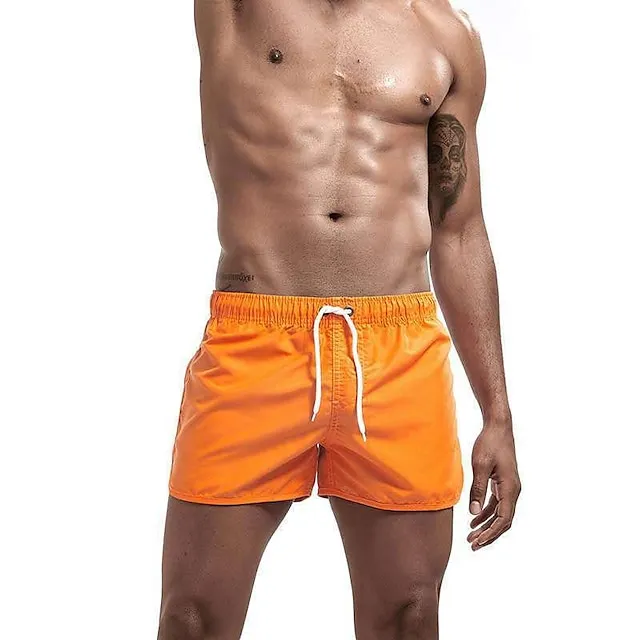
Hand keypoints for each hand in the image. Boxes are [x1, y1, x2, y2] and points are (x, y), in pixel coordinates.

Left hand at [467, 420, 520, 550]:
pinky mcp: (503, 483)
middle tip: (472, 545)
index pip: (504, 519)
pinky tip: (474, 520)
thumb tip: (474, 513)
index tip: (478, 541)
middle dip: (489, 534)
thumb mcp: (480, 466)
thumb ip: (478, 490)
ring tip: (471, 536)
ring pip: (500, 514)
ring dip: (486, 526)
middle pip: (503, 521)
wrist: (498, 427)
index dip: (491, 533)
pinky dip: (486, 514)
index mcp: (510, 488)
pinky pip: (496, 505)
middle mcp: (513, 491)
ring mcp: (509, 488)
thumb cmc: (489, 443)